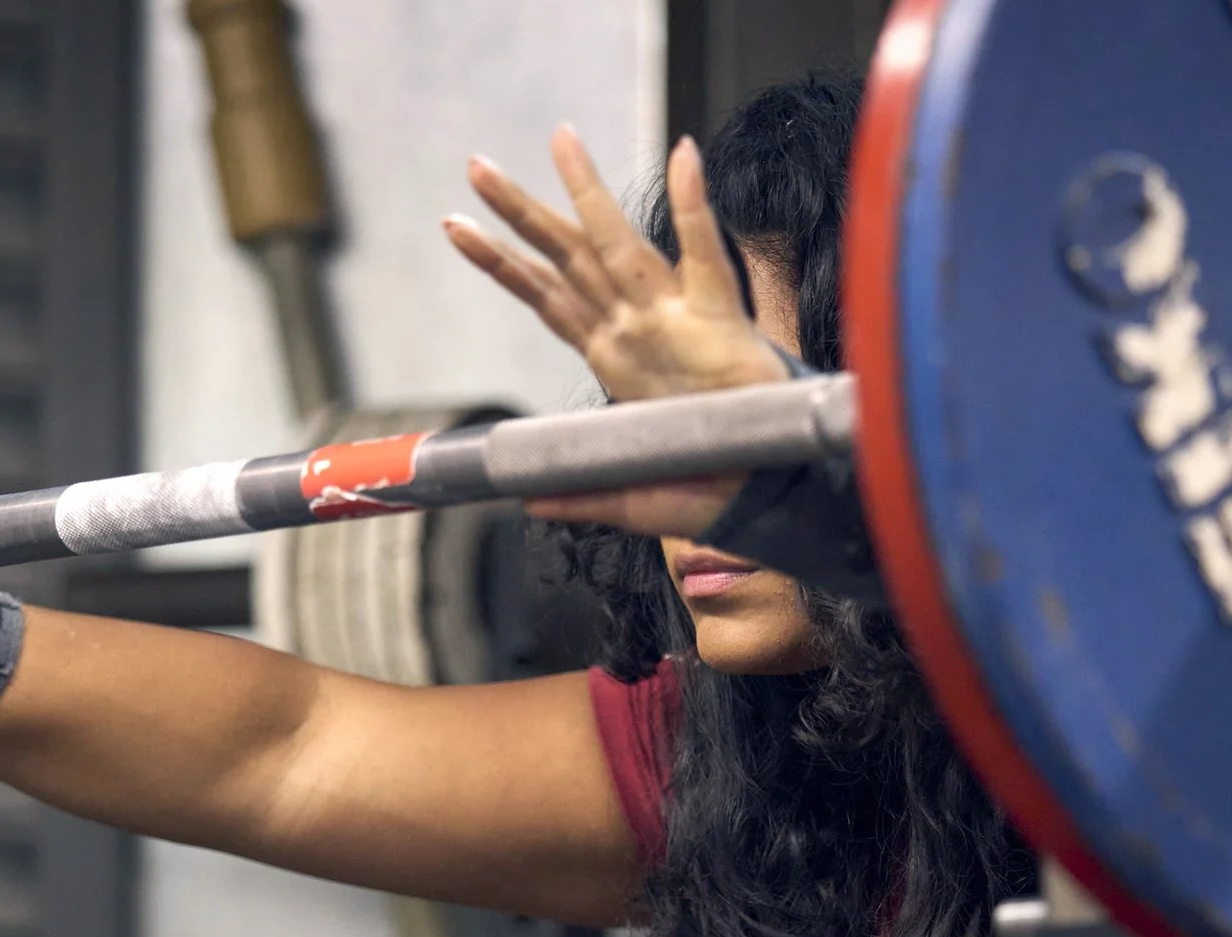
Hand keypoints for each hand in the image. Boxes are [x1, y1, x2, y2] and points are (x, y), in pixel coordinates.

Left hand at [445, 128, 787, 537]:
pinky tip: (684, 156)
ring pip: (618, 246)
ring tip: (557, 140)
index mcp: (613, 355)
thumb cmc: (711, 484)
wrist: (773, 484)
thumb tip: (525, 500)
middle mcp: (636, 326)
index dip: (505, 263)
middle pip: (568, 257)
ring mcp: (674, 319)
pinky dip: (695, 205)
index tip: (457, 225)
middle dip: (520, 210)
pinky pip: (705, 255)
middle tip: (475, 166)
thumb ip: (580, 495)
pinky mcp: (720, 319)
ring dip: (585, 193)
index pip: (548, 298)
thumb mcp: (634, 500)